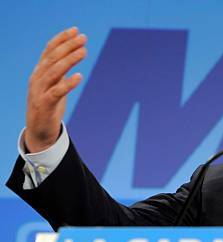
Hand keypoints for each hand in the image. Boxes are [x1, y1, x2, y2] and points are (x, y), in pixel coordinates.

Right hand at [25, 27, 86, 152]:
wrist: (39, 130)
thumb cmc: (49, 106)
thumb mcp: (54, 85)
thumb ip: (60, 71)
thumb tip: (72, 55)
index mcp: (39, 72)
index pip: (49, 50)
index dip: (61, 39)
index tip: (76, 30)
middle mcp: (37, 78)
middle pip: (52, 58)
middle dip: (68, 46)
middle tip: (83, 38)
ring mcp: (39, 91)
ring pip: (54, 71)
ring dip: (69, 60)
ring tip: (84, 51)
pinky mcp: (45, 104)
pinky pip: (57, 92)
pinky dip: (68, 83)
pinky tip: (79, 76)